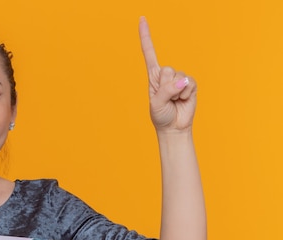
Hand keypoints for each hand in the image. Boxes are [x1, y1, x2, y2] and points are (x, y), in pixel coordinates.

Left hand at [139, 16, 196, 133]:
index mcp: (153, 76)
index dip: (146, 36)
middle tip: (166, 99)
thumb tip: (182, 82)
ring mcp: (179, 79)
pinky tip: (182, 100)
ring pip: (178, 77)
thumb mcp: (156, 104)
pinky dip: (186, 94)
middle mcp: (166, 75)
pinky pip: (189, 84)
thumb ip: (166, 91)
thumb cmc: (161, 115)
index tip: (142, 18)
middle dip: (166, 87)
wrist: (173, 127)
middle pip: (167, 70)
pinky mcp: (190, 84)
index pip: (149, 52)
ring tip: (174, 101)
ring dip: (176, 92)